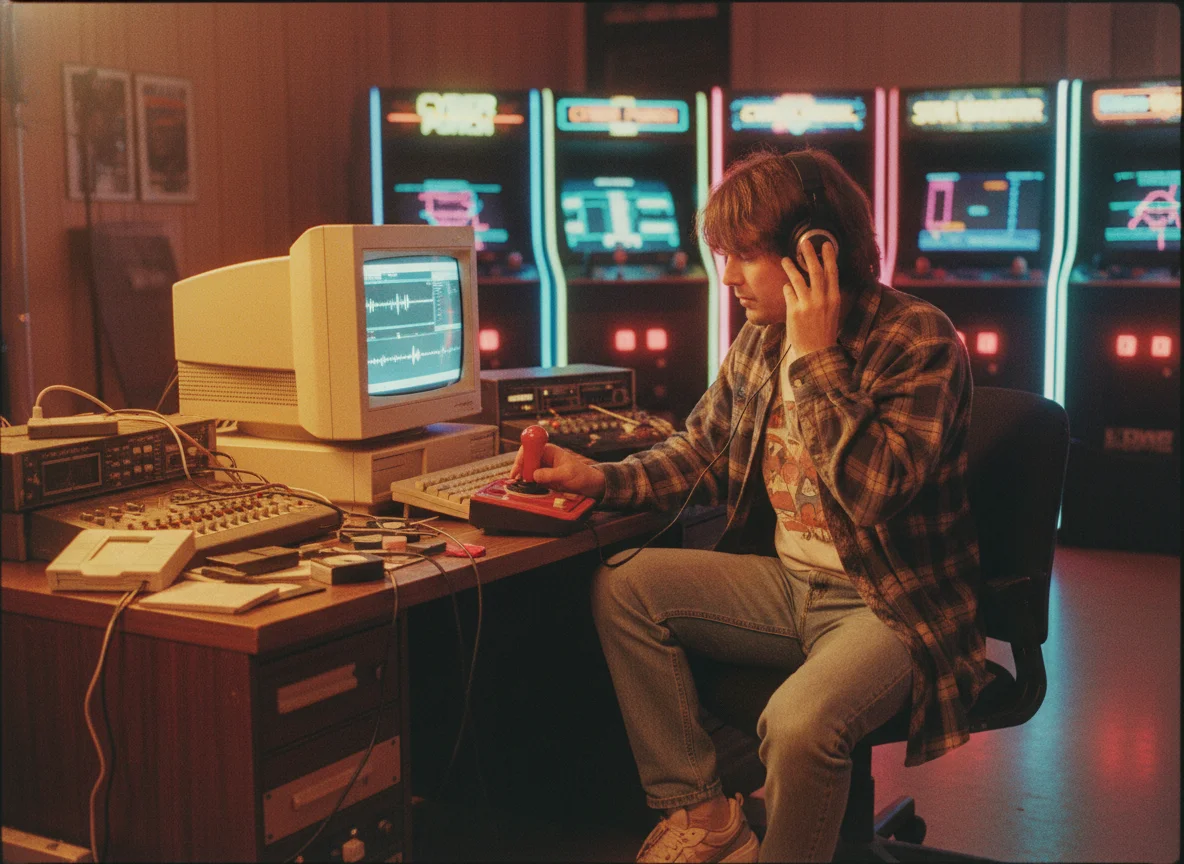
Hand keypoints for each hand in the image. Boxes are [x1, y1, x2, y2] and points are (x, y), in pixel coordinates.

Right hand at [510, 443, 606, 499]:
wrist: (588, 485)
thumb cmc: (581, 475)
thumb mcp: (566, 474)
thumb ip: (550, 475)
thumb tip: (534, 475)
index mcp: (549, 450)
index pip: (529, 448)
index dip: (522, 457)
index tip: (518, 469)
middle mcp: (543, 457)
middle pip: (525, 459)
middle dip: (519, 469)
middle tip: (517, 480)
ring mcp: (542, 467)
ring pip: (526, 470)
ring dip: (522, 477)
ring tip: (520, 485)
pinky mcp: (542, 477)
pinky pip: (530, 479)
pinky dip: (527, 483)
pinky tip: (527, 488)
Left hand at [782, 240, 840, 355]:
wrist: (815, 352)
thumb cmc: (823, 330)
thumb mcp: (831, 311)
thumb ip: (826, 294)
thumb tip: (821, 275)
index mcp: (834, 299)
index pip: (832, 273)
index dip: (829, 257)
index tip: (825, 244)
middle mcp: (822, 300)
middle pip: (815, 271)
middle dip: (809, 254)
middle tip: (804, 242)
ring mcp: (807, 305)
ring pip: (797, 279)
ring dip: (790, 267)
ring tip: (785, 259)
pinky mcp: (794, 311)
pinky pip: (788, 292)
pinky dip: (787, 288)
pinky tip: (787, 288)